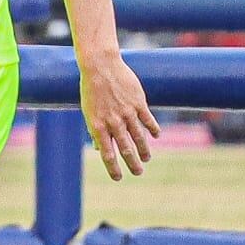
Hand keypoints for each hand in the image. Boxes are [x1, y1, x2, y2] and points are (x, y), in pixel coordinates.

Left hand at [80, 49, 158, 178]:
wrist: (100, 67)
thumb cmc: (91, 90)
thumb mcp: (88, 112)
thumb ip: (95, 130)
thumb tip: (99, 148)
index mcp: (98, 126)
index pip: (107, 153)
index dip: (113, 167)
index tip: (118, 178)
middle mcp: (113, 122)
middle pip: (126, 148)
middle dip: (132, 163)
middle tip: (138, 173)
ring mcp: (127, 112)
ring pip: (139, 137)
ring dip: (144, 150)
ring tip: (147, 159)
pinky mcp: (139, 103)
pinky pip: (148, 120)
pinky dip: (153, 129)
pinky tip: (156, 136)